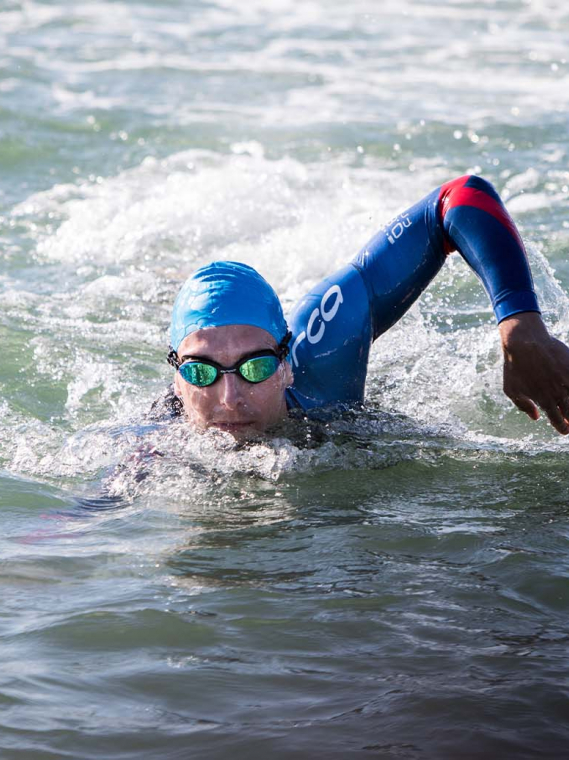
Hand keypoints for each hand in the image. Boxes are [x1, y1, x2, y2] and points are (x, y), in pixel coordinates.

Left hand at [499, 312, 568, 433]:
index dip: (563, 428)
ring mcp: (568, 380)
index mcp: (545, 401)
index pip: (559, 422)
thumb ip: (523, 406)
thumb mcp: (511, 390)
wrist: (524, 341)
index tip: (564, 429)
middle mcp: (558, 393)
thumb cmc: (515, 366)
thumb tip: (536, 417)